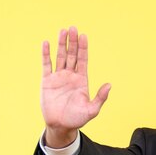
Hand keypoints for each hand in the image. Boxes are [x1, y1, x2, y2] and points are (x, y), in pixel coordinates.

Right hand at [41, 27, 110, 146]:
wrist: (60, 126)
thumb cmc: (77, 119)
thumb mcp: (92, 110)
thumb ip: (100, 97)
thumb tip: (109, 85)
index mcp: (82, 80)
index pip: (83, 60)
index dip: (83, 48)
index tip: (84, 36)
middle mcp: (70, 76)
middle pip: (72, 55)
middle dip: (73, 42)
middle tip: (73, 28)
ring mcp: (58, 77)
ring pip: (60, 57)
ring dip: (61, 44)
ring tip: (63, 31)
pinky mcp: (47, 81)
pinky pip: (46, 65)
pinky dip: (46, 54)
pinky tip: (46, 43)